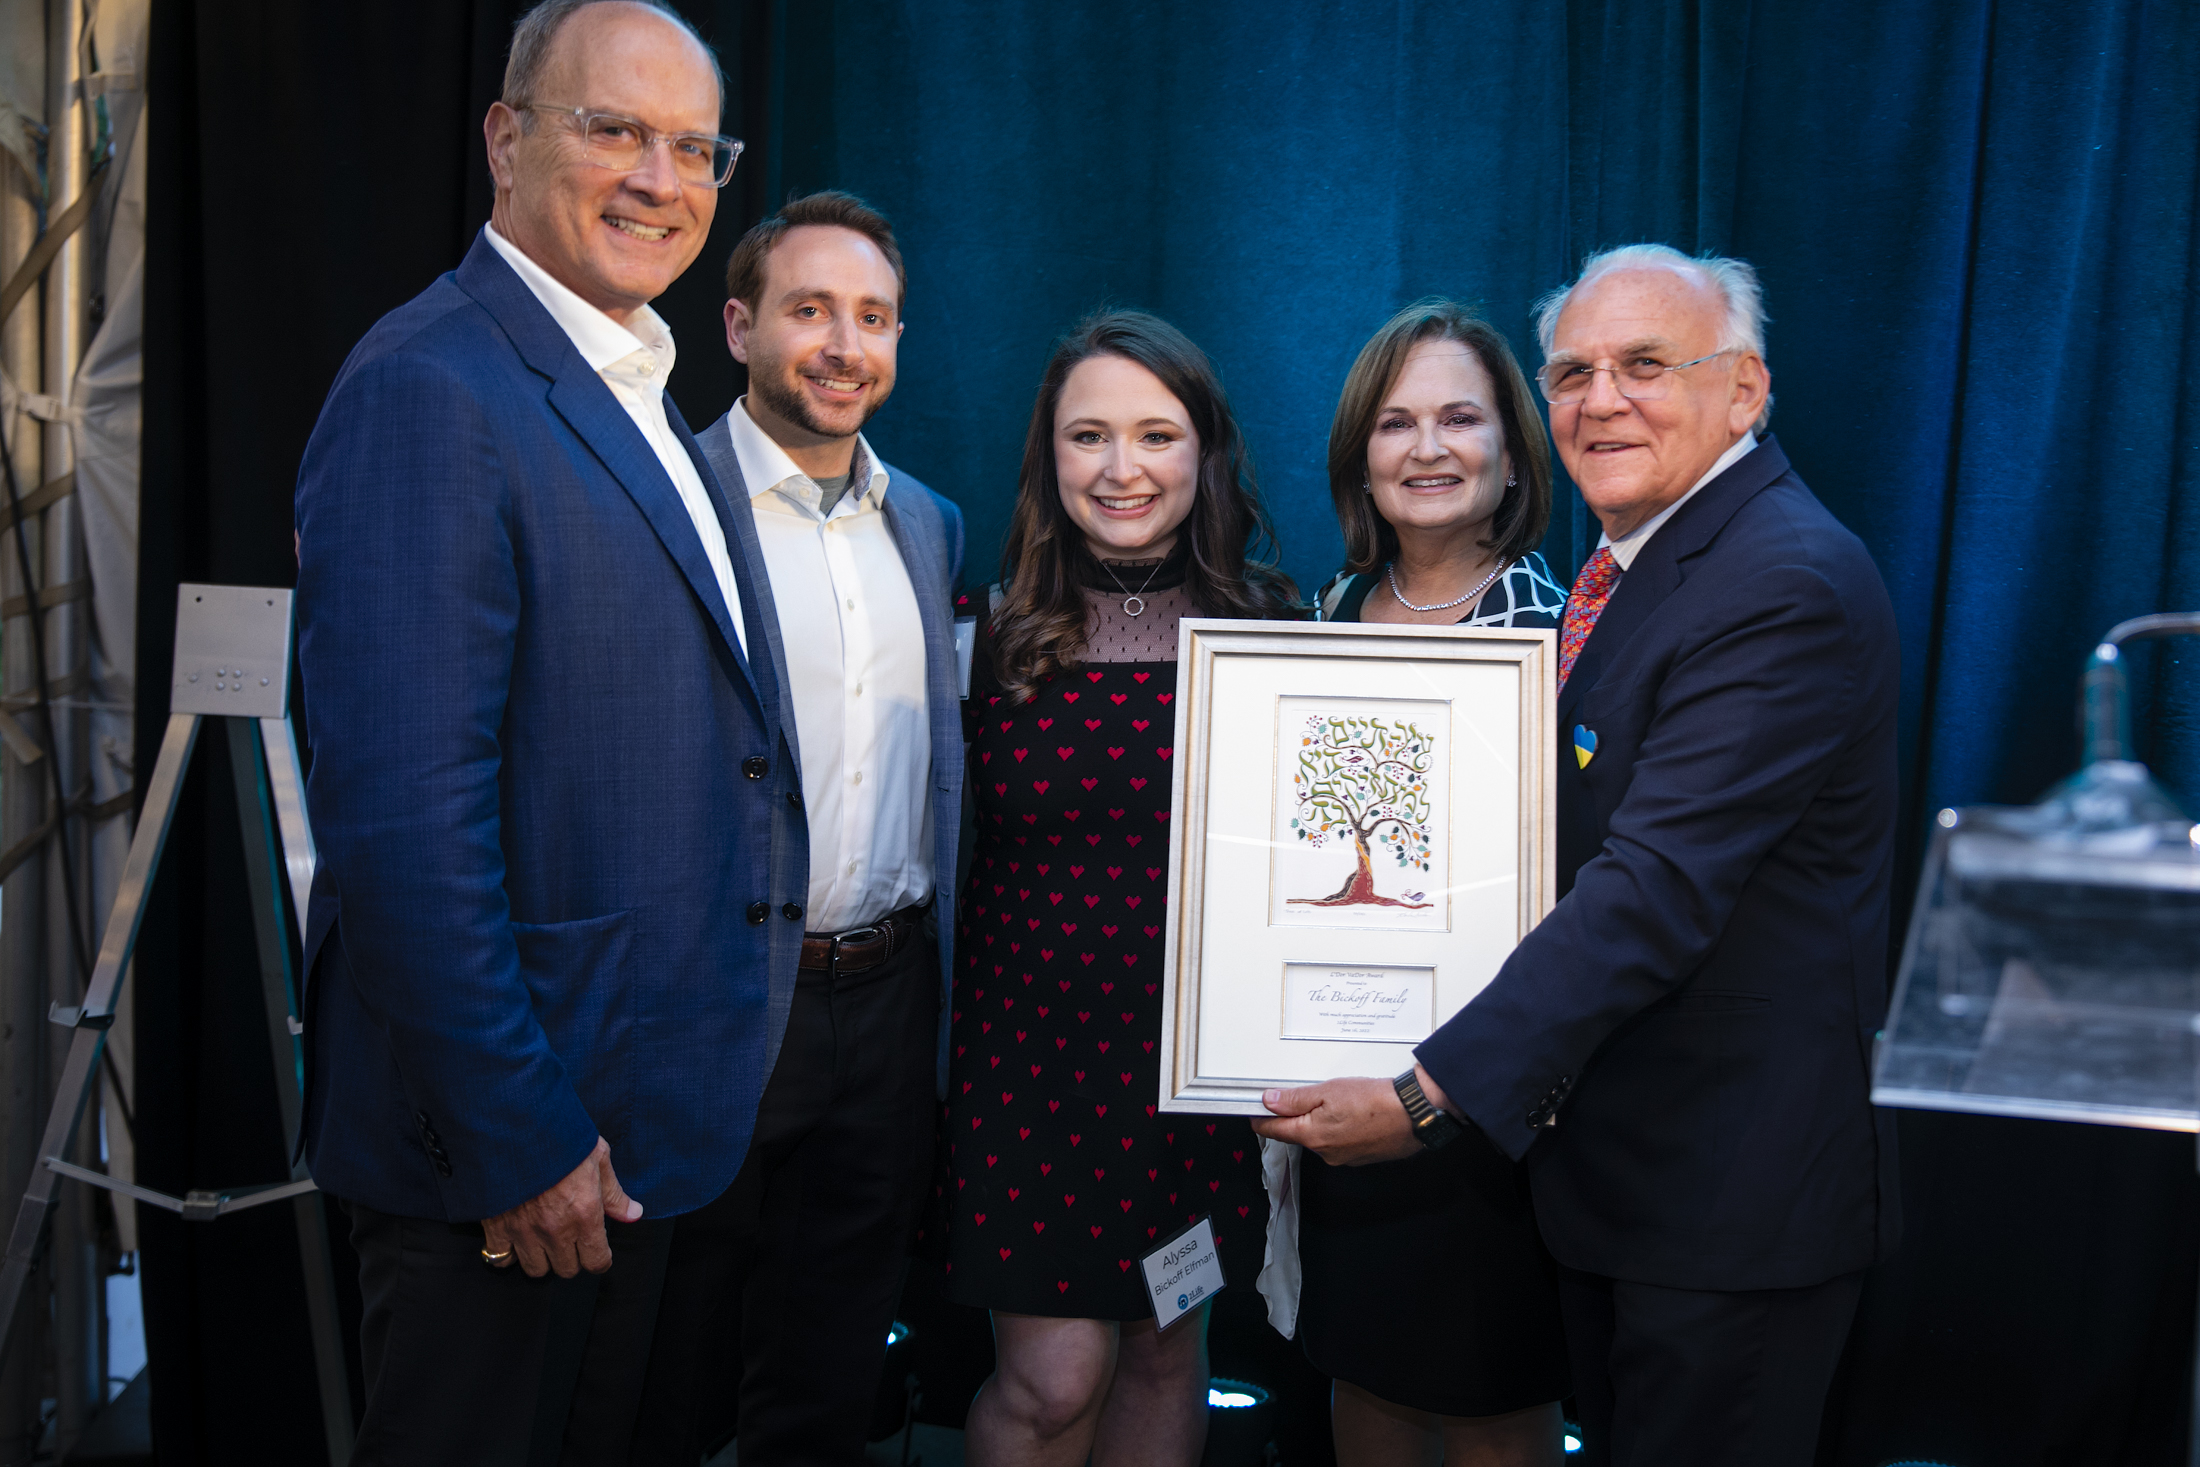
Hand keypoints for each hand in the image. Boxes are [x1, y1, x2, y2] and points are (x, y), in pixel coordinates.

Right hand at [479, 1136, 641, 1277]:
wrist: (515, 1124)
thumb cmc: (560, 1136)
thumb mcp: (597, 1157)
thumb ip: (614, 1193)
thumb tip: (634, 1214)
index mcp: (585, 1214)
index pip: (597, 1261)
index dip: (600, 1257)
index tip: (597, 1249)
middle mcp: (555, 1230)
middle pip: (567, 1269)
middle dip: (572, 1256)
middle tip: (570, 1238)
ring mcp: (524, 1231)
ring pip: (536, 1270)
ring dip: (542, 1258)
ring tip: (543, 1239)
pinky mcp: (496, 1227)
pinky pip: (501, 1259)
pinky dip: (508, 1253)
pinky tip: (516, 1238)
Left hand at [1248, 1076, 1422, 1165]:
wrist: (1413, 1114)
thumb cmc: (1375, 1101)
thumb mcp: (1328, 1091)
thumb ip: (1295, 1098)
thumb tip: (1270, 1101)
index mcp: (1312, 1135)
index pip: (1274, 1130)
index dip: (1261, 1118)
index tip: (1254, 1111)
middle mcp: (1325, 1152)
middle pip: (1297, 1134)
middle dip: (1296, 1116)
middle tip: (1306, 1095)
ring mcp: (1343, 1157)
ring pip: (1320, 1138)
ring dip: (1321, 1122)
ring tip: (1339, 1101)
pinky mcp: (1359, 1157)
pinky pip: (1339, 1142)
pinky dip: (1339, 1129)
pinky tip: (1353, 1114)